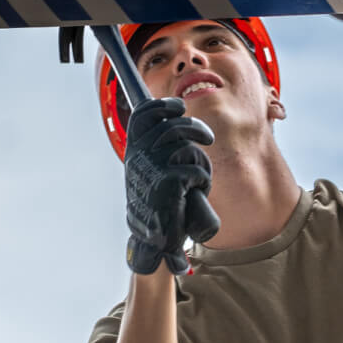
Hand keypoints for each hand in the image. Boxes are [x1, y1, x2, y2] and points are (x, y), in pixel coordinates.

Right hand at [123, 97, 212, 274]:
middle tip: (208, 139)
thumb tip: (176, 115)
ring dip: (201, 161)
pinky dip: (202, 180)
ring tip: (200, 177)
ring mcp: (153, 168)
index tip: (178, 106)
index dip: (163, 105)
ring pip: (188, 148)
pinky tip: (196, 193)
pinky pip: (196, 170)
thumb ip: (160, 146)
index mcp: (134, 150)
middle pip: (173, 126)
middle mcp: (140, 156)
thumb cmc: (160, 203)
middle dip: (196, 129)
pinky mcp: (168, 182)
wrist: (155, 237)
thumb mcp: (154, 170)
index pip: (142, 115)